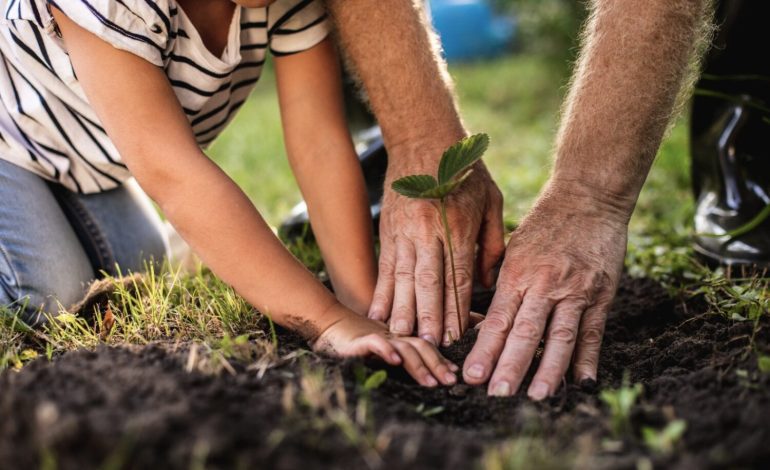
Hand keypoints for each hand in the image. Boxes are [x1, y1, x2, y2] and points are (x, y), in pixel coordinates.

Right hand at [313, 307, 458, 386]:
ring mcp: (378, 336)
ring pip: (404, 347)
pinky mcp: (359, 340)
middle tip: (451, 381)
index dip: (441, 359)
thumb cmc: (353, 340)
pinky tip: (395, 361)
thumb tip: (413, 371)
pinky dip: (387, 351)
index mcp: (399, 338)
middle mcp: (392, 335)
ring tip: (431, 382)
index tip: (454, 374)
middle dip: (438, 364)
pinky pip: (376, 344)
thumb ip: (397, 356)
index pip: (425, 346)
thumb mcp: (380, 348)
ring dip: (420, 365)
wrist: (326, 323)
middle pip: (421, 346)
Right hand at [369, 162, 504, 346]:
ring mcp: (405, 231)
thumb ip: (493, 242)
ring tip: (400, 337)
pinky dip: (381, 292)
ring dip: (402, 310)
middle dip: (428, 317)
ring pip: (403, 278)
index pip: (458, 276)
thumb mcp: (491, 200)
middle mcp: (430, 231)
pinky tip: (378, 313)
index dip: (456, 308)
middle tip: (428, 346)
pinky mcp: (388, 230)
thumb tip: (488, 281)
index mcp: (459, 225)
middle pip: (429, 282)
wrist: (424, 139)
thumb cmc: (465, 172)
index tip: (455, 335)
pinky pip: (385, 266)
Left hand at [463, 183, 627, 398]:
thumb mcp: (513, 249)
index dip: (484, 349)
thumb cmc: (543, 224)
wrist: (587, 197)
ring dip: (548, 370)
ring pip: (560, 336)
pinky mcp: (601, 293)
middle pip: (526, 332)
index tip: (471, 375)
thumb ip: (502, 284)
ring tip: (537, 396)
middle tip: (497, 393)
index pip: (498, 319)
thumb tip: (483, 321)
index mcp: (518, 273)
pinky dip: (587, 358)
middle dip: (510, 366)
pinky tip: (580, 382)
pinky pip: (593, 331)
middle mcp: (545, 284)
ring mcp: (576, 290)